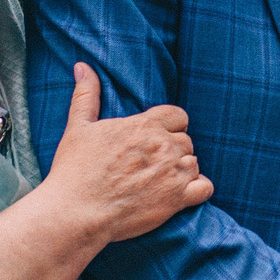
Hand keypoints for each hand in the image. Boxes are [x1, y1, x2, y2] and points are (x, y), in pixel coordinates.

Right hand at [40, 64, 212, 240]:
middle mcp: (163, 146)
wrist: (76, 213)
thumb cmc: (74, 171)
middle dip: (172, 150)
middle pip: (185, 140)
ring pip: (194, 162)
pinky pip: (205, 187)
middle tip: (152, 165)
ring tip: (160, 181)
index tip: (156, 139)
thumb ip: (86, 95)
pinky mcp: (177, 199)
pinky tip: (182, 194)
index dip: (170, 127)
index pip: (177, 115)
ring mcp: (173, 172)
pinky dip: (198, 189)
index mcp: (144, 126)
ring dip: (182, 170)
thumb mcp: (77, 127)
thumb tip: (82, 66)